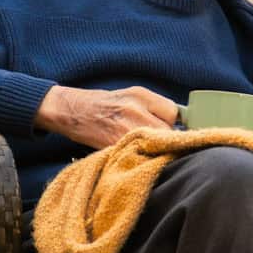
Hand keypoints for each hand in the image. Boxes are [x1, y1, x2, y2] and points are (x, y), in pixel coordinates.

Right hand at [35, 85, 178, 148]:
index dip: (172, 123)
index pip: (173, 113)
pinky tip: (135, 154)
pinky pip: (139, 155)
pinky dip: (140, 157)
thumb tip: (178, 123)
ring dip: (155, 150)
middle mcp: (135, 110)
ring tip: (146, 149)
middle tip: (156, 142)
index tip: (167, 129)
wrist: (74, 111)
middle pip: (167, 131)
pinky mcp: (115, 146)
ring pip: (155, 145)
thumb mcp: (132, 95)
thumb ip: (155, 106)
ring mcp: (124, 129)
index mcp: (141, 95)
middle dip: (166, 138)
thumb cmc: (105, 104)